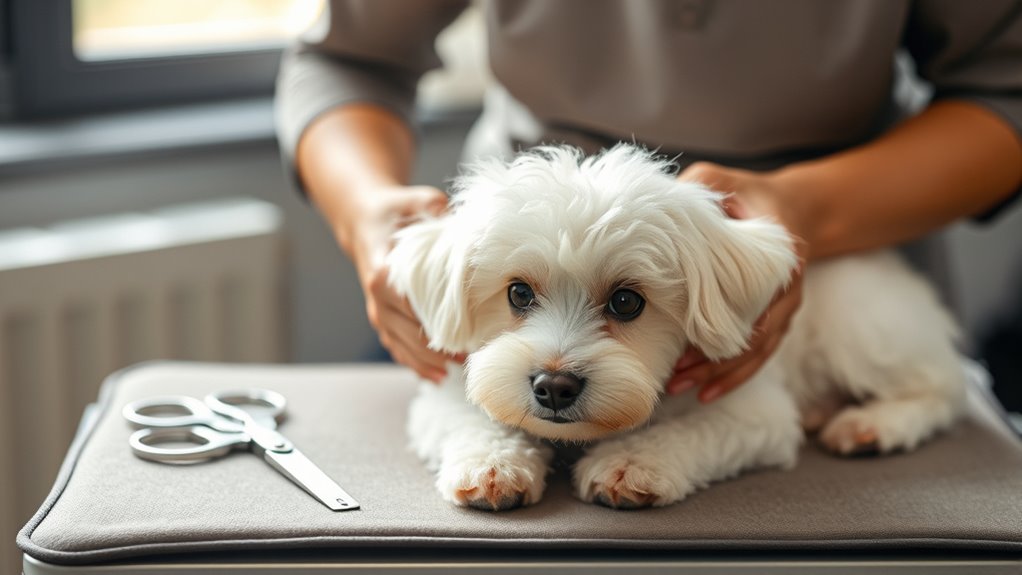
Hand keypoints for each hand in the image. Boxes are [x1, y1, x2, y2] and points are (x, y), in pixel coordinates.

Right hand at [347, 185, 464, 381]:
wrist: (367, 221)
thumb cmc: (396, 211)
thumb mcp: (416, 201)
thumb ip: (435, 208)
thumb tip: (461, 218)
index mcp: (384, 272)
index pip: (411, 305)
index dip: (435, 322)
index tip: (462, 333)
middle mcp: (377, 297)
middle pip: (408, 332)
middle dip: (438, 347)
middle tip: (470, 356)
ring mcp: (378, 311)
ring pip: (401, 345)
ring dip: (428, 361)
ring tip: (457, 370)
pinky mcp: (382, 319)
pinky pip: (396, 347)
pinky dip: (415, 364)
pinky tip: (437, 377)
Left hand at [666, 162, 807, 401]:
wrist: (792, 209)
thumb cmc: (746, 195)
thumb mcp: (723, 183)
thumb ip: (700, 187)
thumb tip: (664, 199)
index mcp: (778, 257)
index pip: (754, 299)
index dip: (724, 323)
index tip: (689, 338)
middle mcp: (785, 290)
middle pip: (752, 336)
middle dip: (714, 359)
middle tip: (676, 374)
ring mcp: (782, 311)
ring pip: (753, 353)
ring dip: (719, 374)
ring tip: (682, 387)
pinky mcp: (773, 322)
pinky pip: (756, 356)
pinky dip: (732, 376)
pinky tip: (705, 393)